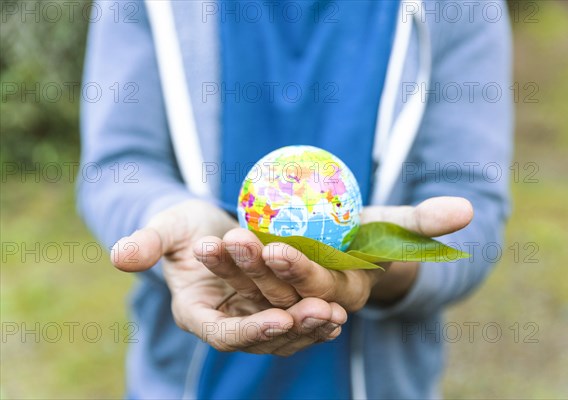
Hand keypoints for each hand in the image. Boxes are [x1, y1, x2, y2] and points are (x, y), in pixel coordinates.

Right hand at [111, 199, 345, 354]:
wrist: (205, 226)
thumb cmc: (183, 225)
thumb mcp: (165, 228)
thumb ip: (146, 243)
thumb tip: (119, 256)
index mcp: (196, 313)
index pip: (223, 334)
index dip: (249, 331)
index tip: (278, 320)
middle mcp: (226, 323)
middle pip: (261, 338)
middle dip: (292, 328)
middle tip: (322, 313)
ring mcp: (250, 318)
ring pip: (283, 334)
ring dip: (310, 327)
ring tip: (337, 315)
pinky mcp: (269, 308)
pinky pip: (294, 319)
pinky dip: (315, 318)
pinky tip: (340, 311)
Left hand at [198, 196, 472, 311]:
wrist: (332, 244)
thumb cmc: (365, 234)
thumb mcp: (390, 226)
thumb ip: (423, 223)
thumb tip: (469, 210)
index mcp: (344, 296)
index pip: (322, 289)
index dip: (302, 272)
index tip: (278, 248)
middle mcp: (311, 307)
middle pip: (283, 293)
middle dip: (261, 270)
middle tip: (238, 242)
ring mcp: (283, 303)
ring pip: (254, 290)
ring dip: (233, 270)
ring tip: (212, 245)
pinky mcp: (259, 296)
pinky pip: (238, 284)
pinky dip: (223, 267)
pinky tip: (202, 249)